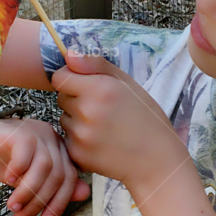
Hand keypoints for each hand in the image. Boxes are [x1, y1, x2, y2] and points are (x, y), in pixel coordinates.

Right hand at [0, 117, 90, 215]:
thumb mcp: (25, 179)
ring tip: (13, 206)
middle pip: (58, 174)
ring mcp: (36, 131)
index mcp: (56, 148)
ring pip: (44, 168)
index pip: (69, 178)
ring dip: (28, 192)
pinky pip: (25, 155)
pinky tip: (7, 181)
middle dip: (40, 202)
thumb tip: (84, 195)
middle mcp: (50, 137)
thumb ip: (51, 186)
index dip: (59, 203)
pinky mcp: (19, 130)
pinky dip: (18, 172)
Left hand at [50, 51, 187, 194]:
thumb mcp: (129, 84)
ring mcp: (80, 134)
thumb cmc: (146, 118)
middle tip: (101, 109)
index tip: (84, 86)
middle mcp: (86, 110)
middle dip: (76, 100)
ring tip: (103, 128)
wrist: (155, 160)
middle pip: (61, 97)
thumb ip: (96, 65)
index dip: (70, 79)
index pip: (60, 77)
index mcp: (100, 88)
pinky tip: (101, 142)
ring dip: (77, 120)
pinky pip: (67, 139)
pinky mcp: (77, 153)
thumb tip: (68, 54)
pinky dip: (79, 140)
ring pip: (64, 119)